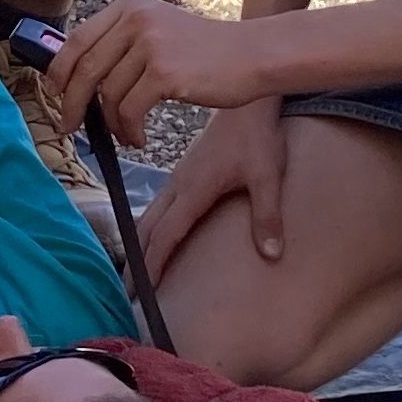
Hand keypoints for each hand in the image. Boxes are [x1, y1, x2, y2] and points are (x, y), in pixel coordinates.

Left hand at [45, 0, 260, 147]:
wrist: (253, 55)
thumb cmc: (207, 52)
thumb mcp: (159, 31)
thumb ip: (121, 45)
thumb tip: (76, 80)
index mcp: (130, 7)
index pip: (77, 40)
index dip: (59, 72)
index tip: (56, 95)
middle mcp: (136, 19)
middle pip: (85, 69)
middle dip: (71, 104)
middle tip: (68, 128)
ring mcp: (150, 45)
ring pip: (107, 95)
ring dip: (110, 124)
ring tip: (125, 135)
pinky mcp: (165, 73)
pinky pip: (128, 111)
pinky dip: (128, 131)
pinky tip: (138, 139)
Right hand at [140, 97, 290, 281]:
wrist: (248, 104)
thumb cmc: (258, 137)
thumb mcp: (268, 176)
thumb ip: (268, 216)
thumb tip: (272, 255)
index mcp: (194, 190)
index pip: (166, 235)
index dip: (153, 265)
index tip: (145, 294)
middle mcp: (178, 186)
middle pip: (146, 231)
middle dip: (135, 264)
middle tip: (128, 297)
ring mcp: (176, 179)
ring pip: (147, 218)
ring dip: (137, 247)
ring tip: (133, 275)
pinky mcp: (181, 174)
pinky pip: (156, 208)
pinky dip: (147, 230)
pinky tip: (151, 241)